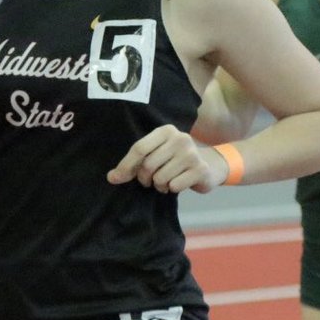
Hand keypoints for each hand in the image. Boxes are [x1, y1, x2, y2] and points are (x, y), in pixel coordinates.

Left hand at [107, 126, 227, 193]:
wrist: (208, 167)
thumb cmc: (174, 160)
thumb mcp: (155, 155)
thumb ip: (134, 164)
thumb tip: (112, 177)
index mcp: (166, 131)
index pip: (139, 148)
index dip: (125, 165)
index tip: (115, 178)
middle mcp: (180, 138)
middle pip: (148, 165)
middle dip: (144, 178)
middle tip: (149, 180)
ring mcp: (192, 154)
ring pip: (160, 177)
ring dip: (159, 185)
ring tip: (166, 181)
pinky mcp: (200, 169)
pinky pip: (174, 186)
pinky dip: (172, 189)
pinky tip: (178, 183)